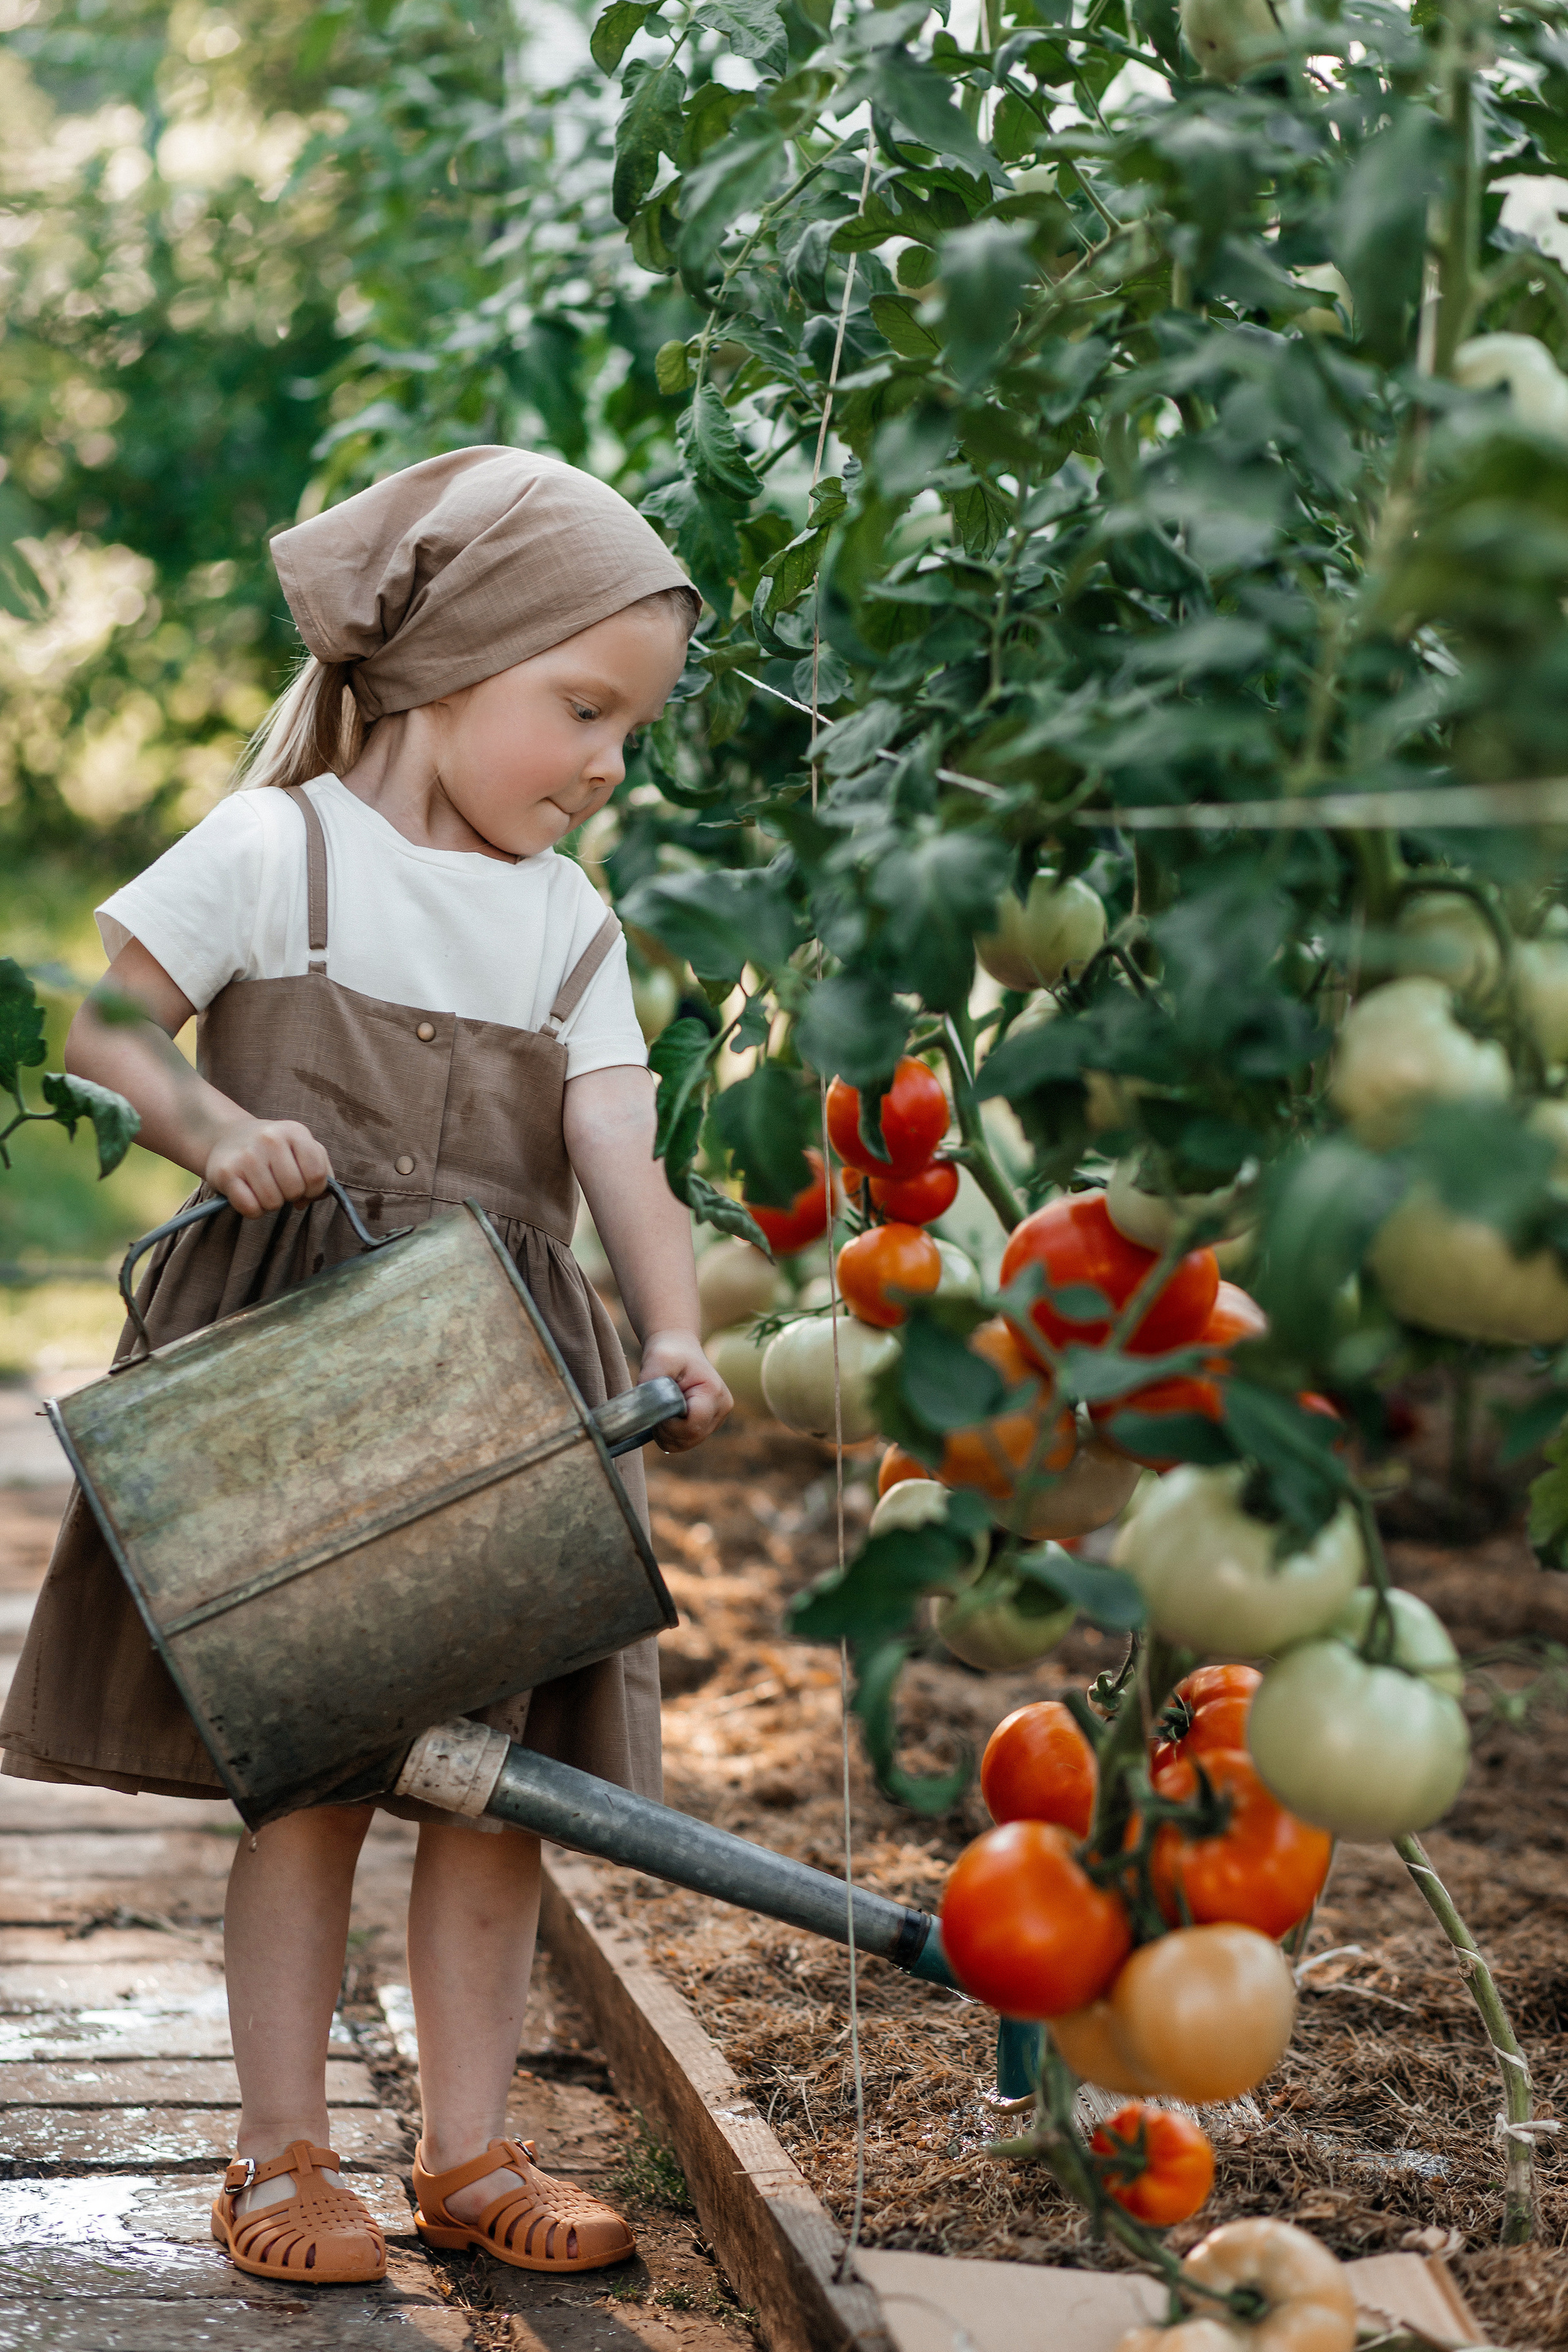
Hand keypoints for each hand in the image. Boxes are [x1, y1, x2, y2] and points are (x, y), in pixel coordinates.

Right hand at [203, 1116, 332, 1218]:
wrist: (229, 1136)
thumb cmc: (273, 1149)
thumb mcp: (301, 1148)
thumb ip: (321, 1169)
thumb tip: (320, 1195)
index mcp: (295, 1131)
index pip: (317, 1174)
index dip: (314, 1189)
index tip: (303, 1185)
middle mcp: (270, 1139)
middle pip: (295, 1190)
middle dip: (290, 1195)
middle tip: (279, 1184)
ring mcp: (247, 1155)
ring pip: (273, 1203)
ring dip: (270, 1203)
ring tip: (263, 1187)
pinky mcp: (226, 1172)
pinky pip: (250, 1208)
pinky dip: (253, 1210)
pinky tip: (249, 1194)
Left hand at [638, 1329, 730, 1451]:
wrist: (679, 1348)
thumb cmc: (669, 1352)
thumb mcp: (658, 1359)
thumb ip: (650, 1382)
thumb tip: (644, 1410)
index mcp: (713, 1393)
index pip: (692, 1426)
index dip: (669, 1425)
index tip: (655, 1410)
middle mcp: (720, 1408)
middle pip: (690, 1438)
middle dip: (665, 1431)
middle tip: (653, 1411)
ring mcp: (716, 1418)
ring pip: (686, 1444)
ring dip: (666, 1435)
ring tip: (659, 1412)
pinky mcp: (708, 1424)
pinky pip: (685, 1442)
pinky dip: (670, 1436)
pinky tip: (664, 1419)